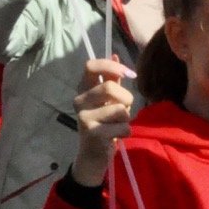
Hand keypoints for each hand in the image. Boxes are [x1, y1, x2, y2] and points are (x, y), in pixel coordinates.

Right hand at [71, 57, 134, 186]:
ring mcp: (83, 117)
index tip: (129, 73)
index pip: (90, 65)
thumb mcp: (108, 100)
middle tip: (125, 109)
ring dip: (126, 119)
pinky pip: (122, 127)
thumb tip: (114, 54)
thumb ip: (111, 78)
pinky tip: (115, 137)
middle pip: (110, 87)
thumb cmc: (104, 123)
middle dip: (126, 98)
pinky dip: (126, 132)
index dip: (111, 66)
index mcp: (83, 88)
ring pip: (120, 109)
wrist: (93, 155)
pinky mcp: (91, 133)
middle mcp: (79, 100)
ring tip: (117, 125)